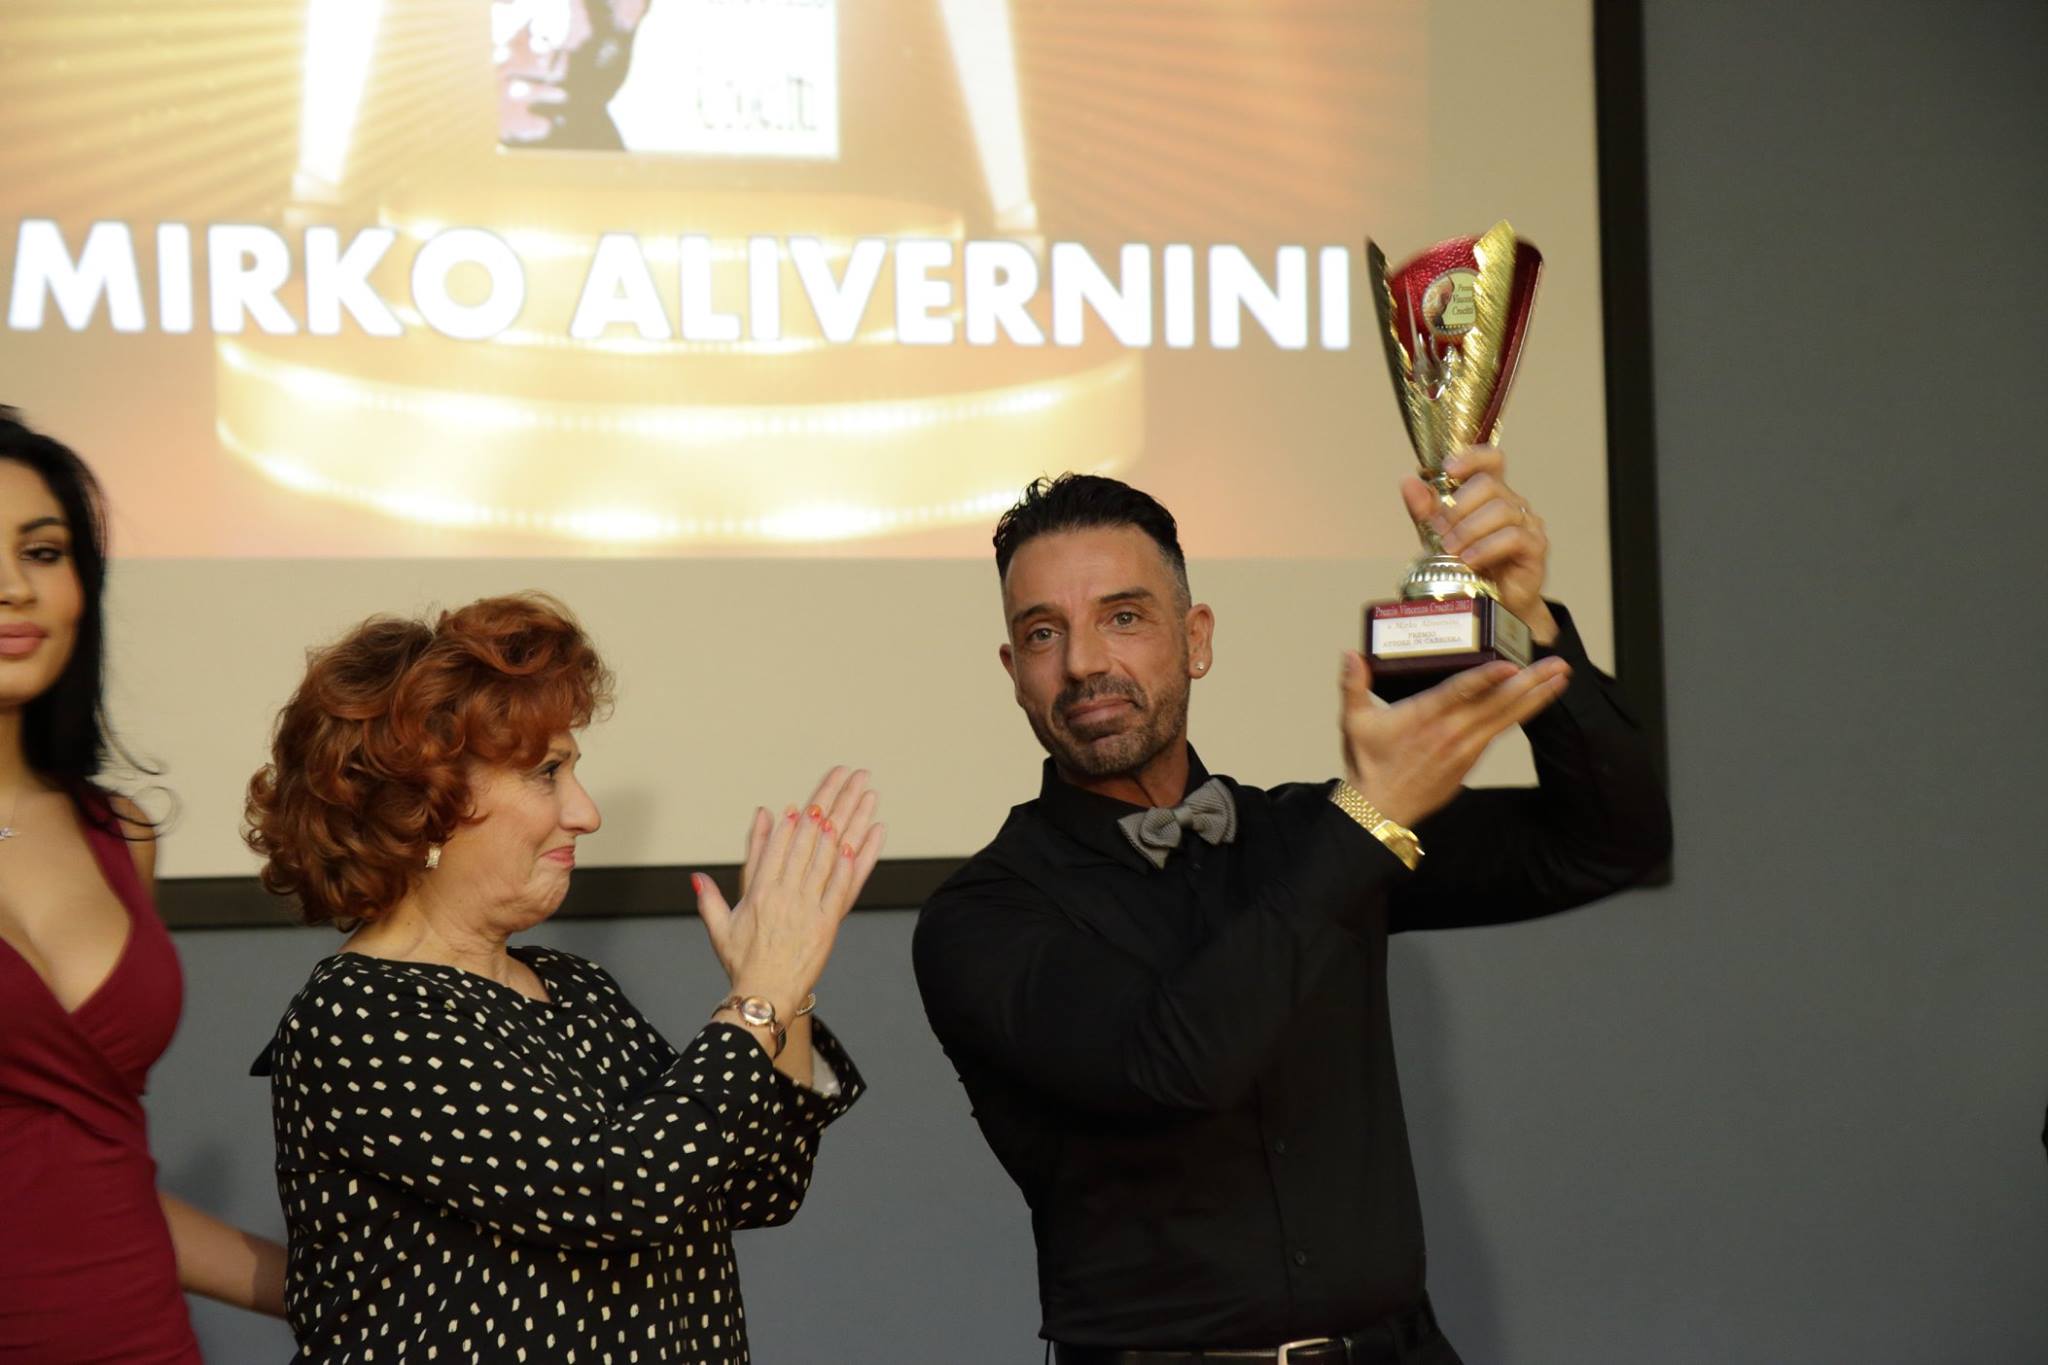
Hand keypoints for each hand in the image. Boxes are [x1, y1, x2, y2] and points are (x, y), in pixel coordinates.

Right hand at [692, 767, 885, 1020]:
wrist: (764, 996)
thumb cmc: (742, 963)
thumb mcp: (719, 926)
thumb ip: (708, 895)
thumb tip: (695, 874)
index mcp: (759, 891)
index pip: (779, 846)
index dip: (795, 820)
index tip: (807, 800)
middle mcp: (784, 894)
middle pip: (808, 840)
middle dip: (829, 804)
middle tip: (846, 778)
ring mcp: (808, 907)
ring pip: (829, 856)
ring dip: (848, 823)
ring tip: (862, 796)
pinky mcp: (827, 924)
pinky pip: (842, 887)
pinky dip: (852, 863)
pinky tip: (863, 840)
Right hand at [1338, 651, 1570, 827]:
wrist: (1380, 809)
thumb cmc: (1369, 764)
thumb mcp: (1354, 722)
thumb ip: (1353, 685)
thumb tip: (1350, 654)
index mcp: (1425, 717)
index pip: (1461, 693)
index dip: (1487, 678)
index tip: (1511, 665)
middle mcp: (1452, 731)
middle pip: (1498, 702)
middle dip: (1532, 681)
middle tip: (1559, 664)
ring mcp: (1465, 747)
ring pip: (1508, 717)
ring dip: (1537, 697)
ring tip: (1561, 678)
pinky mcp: (1471, 759)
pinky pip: (1501, 730)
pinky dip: (1522, 714)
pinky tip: (1536, 701)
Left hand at [1401, 444, 1558, 644]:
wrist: (1493, 604)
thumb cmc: (1470, 566)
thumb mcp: (1440, 535)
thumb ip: (1425, 510)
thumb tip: (1407, 481)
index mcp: (1491, 494)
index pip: (1490, 460)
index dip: (1472, 457)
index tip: (1448, 469)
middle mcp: (1512, 504)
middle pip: (1489, 484)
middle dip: (1458, 506)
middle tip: (1440, 529)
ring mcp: (1528, 524)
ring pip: (1501, 510)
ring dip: (1469, 529)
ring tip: (1451, 549)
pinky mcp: (1535, 548)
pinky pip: (1513, 537)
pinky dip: (1486, 547)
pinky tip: (1470, 559)